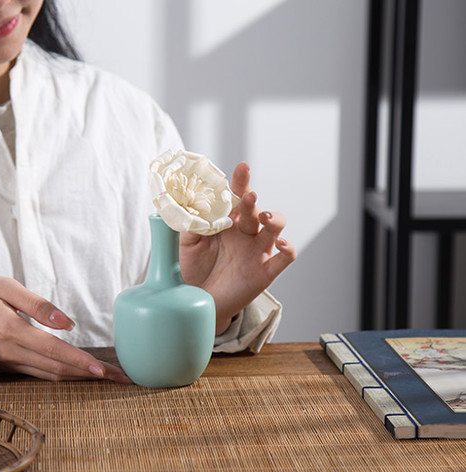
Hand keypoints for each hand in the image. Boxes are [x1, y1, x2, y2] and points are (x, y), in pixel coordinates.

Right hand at [0, 275, 130, 381]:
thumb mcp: (5, 288)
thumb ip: (38, 305)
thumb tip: (68, 324)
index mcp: (12, 332)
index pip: (54, 351)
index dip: (80, 362)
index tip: (104, 371)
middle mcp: (12, 353)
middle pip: (58, 369)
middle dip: (91, 376)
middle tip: (122, 379)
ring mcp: (9, 363)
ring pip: (51, 376)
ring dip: (81, 380)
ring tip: (109, 380)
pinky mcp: (8, 366)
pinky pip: (41, 375)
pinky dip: (64, 377)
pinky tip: (80, 376)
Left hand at [178, 162, 296, 333]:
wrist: (198, 300)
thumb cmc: (193, 269)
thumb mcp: (186, 243)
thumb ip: (189, 223)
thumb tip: (188, 204)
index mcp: (227, 221)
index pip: (236, 196)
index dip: (241, 181)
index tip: (242, 167)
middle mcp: (245, 232)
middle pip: (255, 208)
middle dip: (252, 199)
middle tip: (247, 195)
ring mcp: (257, 250)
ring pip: (275, 227)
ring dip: (274, 218)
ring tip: (264, 217)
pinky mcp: (265, 271)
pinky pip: (284, 257)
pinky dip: (288, 248)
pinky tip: (281, 243)